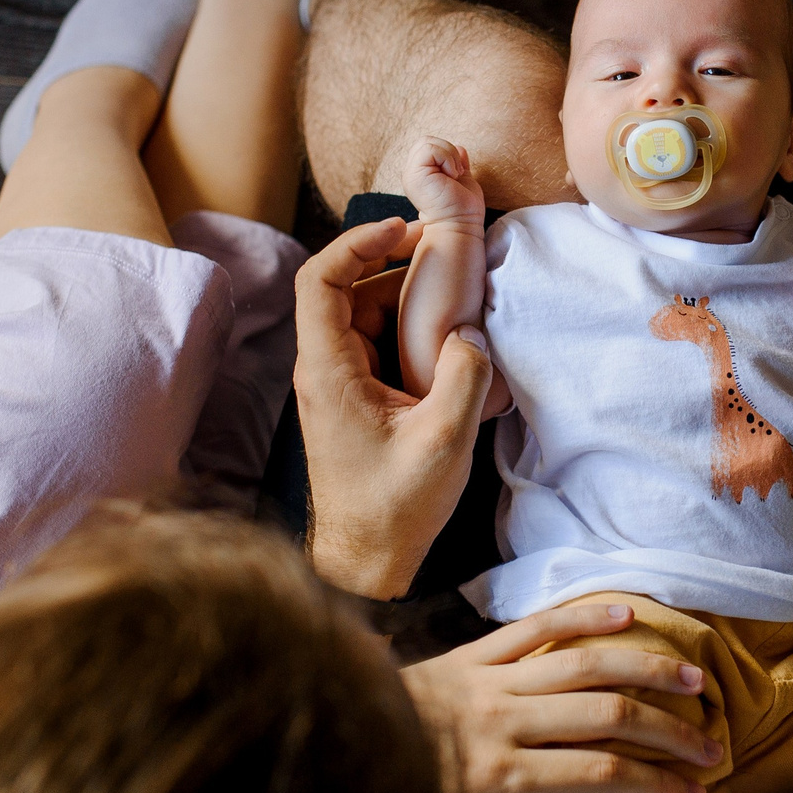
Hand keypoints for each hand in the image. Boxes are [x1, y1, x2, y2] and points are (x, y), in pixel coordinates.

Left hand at [296, 216, 492, 599]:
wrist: (366, 563)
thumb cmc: (394, 510)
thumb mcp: (443, 443)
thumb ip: (464, 379)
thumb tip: (471, 334)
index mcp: (328, 372)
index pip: (320, 280)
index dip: (357, 242)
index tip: (404, 229)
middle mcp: (323, 371)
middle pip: (347, 289)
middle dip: (395, 265)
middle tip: (449, 256)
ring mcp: (337, 386)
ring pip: (365, 316)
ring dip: (406, 300)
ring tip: (458, 296)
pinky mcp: (355, 402)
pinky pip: (377, 345)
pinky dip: (409, 331)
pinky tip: (449, 341)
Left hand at [402, 601, 717, 792]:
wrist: (331, 749)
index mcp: (497, 774)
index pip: (601, 775)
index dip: (656, 785)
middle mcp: (498, 719)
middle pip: (605, 716)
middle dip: (667, 732)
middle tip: (712, 748)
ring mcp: (485, 678)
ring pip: (582, 662)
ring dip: (644, 668)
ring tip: (692, 680)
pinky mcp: (470, 652)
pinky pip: (534, 626)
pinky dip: (583, 616)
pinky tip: (628, 612)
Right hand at [403, 136, 486, 228]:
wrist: (461, 226)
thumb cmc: (463, 209)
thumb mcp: (462, 178)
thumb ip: (457, 163)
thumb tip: (460, 147)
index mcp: (420, 174)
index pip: (429, 146)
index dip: (446, 153)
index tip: (458, 173)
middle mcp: (411, 174)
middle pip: (425, 140)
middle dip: (447, 151)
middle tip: (456, 173)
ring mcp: (411, 175)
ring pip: (426, 142)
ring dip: (448, 155)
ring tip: (454, 175)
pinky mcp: (415, 176)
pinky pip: (429, 149)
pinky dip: (447, 158)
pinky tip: (451, 176)